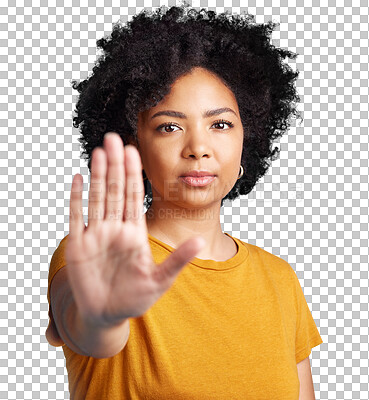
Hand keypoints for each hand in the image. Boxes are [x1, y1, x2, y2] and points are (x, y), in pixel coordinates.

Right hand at [64, 132, 204, 326]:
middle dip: (115, 165)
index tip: (135, 152)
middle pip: (115, 190)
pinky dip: (76, 197)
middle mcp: (116, 228)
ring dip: (97, 175)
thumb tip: (199, 240)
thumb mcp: (160, 280)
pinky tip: (78, 178)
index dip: (134, 174)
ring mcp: (96, 234)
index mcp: (135, 233)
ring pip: (97, 197)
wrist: (107, 315)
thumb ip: (178, 259)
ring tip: (99, 151)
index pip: (135, 197)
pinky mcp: (78, 245)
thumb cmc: (135, 299)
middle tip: (114, 139)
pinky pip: (76, 216)